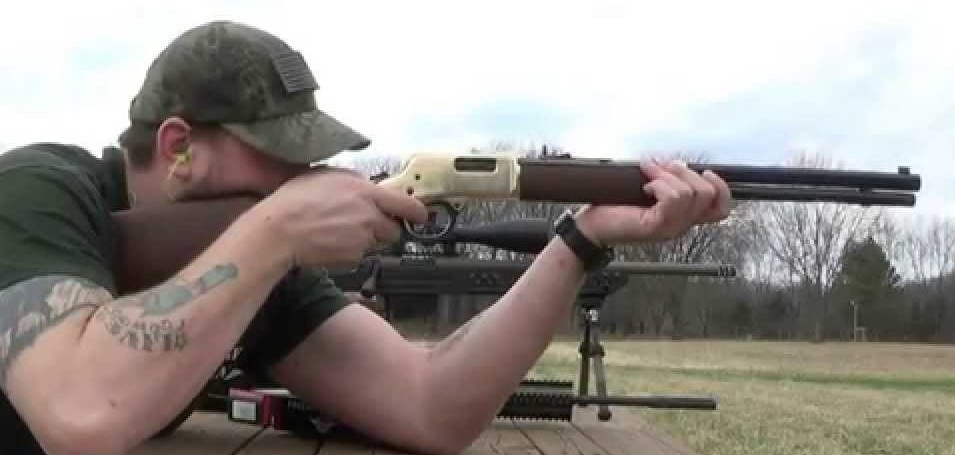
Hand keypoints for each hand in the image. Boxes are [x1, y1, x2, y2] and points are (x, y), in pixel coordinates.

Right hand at [253, 167, 427, 267]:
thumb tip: (363, 185)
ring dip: (364, 241)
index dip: (416, 212)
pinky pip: (358, 256)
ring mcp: (363, 238)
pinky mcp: (353, 257)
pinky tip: (328, 244)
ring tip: (337, 234)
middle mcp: (370, 215)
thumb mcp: (324, 175)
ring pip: (374, 243)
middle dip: (382, 229)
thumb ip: (350, 180)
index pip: (406, 204)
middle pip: (393, 229)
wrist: (279, 231)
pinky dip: (348, 253)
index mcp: (365, 191)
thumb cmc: (294, 200)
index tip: (421, 216)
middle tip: (362, 226)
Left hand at [574, 160, 730, 244]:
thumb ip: (667, 180)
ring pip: (689, 193)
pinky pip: (672, 198)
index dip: (721, 187)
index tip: (706, 171)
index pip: (721, 208)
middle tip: (659, 169)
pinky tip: (644, 187)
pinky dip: (659, 184)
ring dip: (666, 176)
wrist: (591, 226)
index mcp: (683, 216)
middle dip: (684, 172)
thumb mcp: (647, 189)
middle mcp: (681, 225)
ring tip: (648, 176)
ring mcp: (670, 228)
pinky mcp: (657, 226)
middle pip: (707, 194)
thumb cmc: (614, 207)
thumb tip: (675, 163)